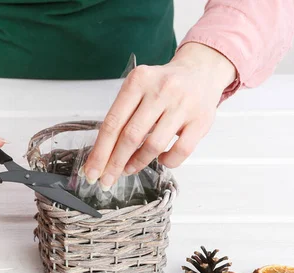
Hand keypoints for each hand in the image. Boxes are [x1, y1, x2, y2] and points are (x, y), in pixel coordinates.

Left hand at [83, 43, 235, 189]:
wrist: (200, 71)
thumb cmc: (163, 86)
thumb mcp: (138, 89)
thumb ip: (122, 116)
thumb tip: (102, 155)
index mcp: (139, 81)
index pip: (113, 123)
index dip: (100, 152)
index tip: (92, 172)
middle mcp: (161, 90)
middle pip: (130, 136)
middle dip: (114, 164)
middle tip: (106, 180)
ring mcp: (183, 105)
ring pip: (154, 145)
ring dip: (137, 163)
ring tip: (129, 169)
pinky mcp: (201, 120)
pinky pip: (180, 151)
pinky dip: (167, 161)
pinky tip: (160, 159)